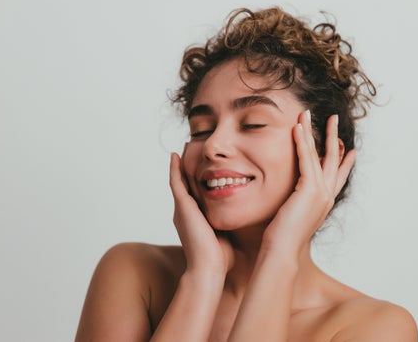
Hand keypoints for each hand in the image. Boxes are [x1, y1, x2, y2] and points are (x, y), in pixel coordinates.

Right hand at [169, 151, 233, 274]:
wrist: (209, 269)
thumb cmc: (219, 259)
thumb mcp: (225, 236)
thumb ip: (229, 227)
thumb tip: (243, 223)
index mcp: (194, 219)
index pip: (195, 194)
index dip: (197, 180)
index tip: (202, 167)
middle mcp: (184, 213)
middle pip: (184, 185)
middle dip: (187, 169)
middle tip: (189, 150)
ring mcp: (181, 209)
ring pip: (179, 181)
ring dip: (180, 165)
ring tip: (183, 148)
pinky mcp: (182, 207)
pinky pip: (175, 182)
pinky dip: (174, 169)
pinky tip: (175, 156)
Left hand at [261, 111, 355, 255]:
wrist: (282, 251)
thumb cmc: (282, 238)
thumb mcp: (294, 217)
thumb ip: (297, 205)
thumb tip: (291, 200)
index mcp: (324, 203)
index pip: (338, 176)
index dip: (345, 161)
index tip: (351, 149)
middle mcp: (327, 196)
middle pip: (335, 160)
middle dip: (333, 137)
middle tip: (332, 119)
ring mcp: (321, 192)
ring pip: (321, 155)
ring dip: (314, 132)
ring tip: (308, 113)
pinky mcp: (309, 190)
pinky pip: (306, 159)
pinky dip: (302, 142)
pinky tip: (297, 128)